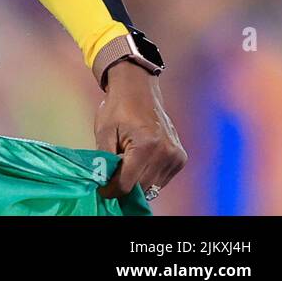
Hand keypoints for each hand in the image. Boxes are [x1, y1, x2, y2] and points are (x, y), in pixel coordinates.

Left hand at [94, 60, 186, 201]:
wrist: (138, 90)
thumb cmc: (118, 109)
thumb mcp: (104, 132)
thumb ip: (104, 160)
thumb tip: (102, 183)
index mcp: (146, 146)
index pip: (127, 184)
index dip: (111, 190)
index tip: (101, 189)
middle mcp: (166, 153)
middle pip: (141, 188)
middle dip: (123, 187)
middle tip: (109, 178)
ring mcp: (176, 157)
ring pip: (152, 187)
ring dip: (136, 183)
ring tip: (124, 166)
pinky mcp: (180, 158)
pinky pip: (161, 179)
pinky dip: (147, 177)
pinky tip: (138, 163)